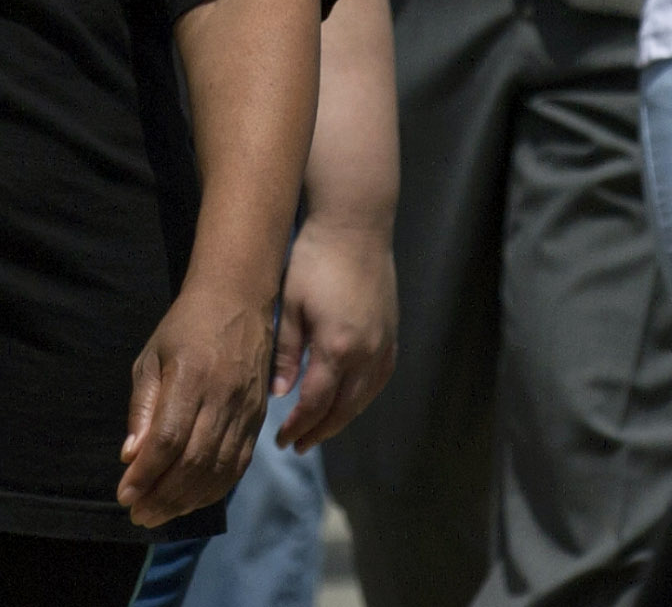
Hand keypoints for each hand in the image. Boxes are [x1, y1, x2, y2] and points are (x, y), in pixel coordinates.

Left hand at [118, 275, 272, 527]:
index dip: (145, 474)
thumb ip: (142, 408)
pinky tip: (191, 500)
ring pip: (218, 469)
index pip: (168, 439)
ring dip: (186, 500)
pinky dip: (213, 490)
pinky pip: (238, 465)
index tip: (124, 495)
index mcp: (192, 376)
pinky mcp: (259, 418)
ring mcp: (246, 409)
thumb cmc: (185, 327)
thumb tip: (130, 457)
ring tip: (158, 514)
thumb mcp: (151, 357)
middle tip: (138, 514)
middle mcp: (223, 396)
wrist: (238, 300)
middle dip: (163, 496)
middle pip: (194, 461)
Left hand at [268, 216, 395, 451]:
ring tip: (318, 430)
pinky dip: (362, 397)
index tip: (280, 440)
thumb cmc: (314, 260)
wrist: (355, 227)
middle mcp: (366, 353)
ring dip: (341, 419)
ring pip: (364, 398)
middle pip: (343, 409)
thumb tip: (279, 395)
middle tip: (296, 445)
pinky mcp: (392, 334)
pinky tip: (348, 401)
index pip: (316, 403)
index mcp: (337, 347)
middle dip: (318, 431)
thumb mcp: (290, 305)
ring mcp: (384, 345)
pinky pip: (378, 379)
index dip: (298, 426)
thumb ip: (285, 353)